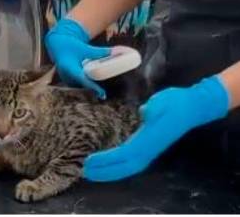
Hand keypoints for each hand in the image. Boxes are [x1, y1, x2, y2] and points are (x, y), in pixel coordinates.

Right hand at [44, 18, 111, 98]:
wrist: (58, 44)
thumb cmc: (72, 45)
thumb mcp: (86, 48)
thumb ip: (101, 52)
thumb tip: (116, 52)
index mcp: (69, 66)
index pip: (83, 80)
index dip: (93, 87)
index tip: (102, 94)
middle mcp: (66, 74)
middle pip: (82, 85)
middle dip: (92, 89)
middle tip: (103, 95)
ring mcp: (65, 78)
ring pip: (79, 86)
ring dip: (88, 88)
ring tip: (99, 93)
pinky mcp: (66, 80)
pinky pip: (77, 85)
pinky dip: (84, 86)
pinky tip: (91, 90)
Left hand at [84, 75, 229, 180]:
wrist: (191, 108)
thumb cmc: (174, 103)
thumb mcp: (163, 102)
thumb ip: (154, 108)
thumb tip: (146, 111)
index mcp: (148, 139)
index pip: (124, 154)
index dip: (106, 160)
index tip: (89, 161)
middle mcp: (148, 149)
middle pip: (124, 166)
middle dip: (104, 171)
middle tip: (84, 172)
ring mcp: (149, 151)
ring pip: (128, 167)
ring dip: (109, 172)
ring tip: (91, 173)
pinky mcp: (149, 149)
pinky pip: (131, 163)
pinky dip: (117, 167)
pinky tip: (107, 166)